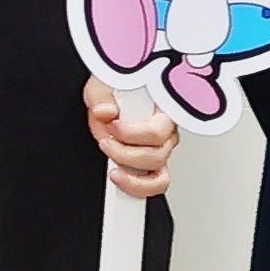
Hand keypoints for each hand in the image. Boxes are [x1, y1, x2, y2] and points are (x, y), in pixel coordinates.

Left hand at [84, 77, 176, 198]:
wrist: (112, 90)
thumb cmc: (114, 86)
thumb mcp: (103, 83)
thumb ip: (102, 97)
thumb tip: (105, 112)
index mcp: (161, 110)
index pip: (156, 132)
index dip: (130, 134)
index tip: (112, 127)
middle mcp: (166, 132)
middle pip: (157, 156)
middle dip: (125, 154)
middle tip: (105, 143)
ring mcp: (161, 149)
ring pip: (158, 174)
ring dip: (130, 172)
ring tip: (111, 164)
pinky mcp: (153, 163)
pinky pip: (155, 184)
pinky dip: (137, 186)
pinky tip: (120, 177)